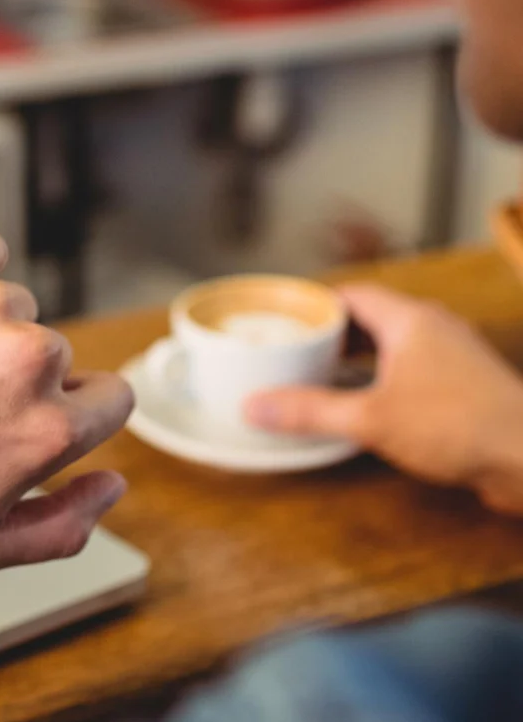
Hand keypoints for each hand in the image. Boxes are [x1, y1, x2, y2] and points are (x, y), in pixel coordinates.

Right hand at [246, 284, 522, 512]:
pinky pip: (413, 370)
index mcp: (411, 320)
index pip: (352, 294)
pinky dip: (382, 379)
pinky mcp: (467, 387)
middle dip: (331, 334)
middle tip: (293, 351)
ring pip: (394, 345)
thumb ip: (310, 410)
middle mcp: (435, 329)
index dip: (315, 304)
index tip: (283, 320)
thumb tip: (255, 405)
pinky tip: (366, 405)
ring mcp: (455, 357)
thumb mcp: (370, 419)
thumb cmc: (460, 427)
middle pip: (372, 318)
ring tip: (321, 377)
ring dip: (358, 359)